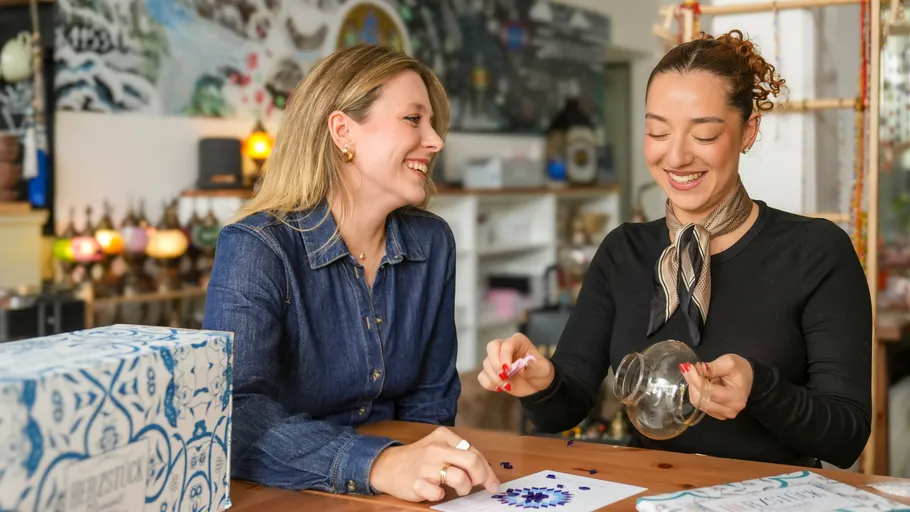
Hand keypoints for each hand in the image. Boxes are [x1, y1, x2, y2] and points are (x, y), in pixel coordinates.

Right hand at [369, 426, 499, 501]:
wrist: (387, 466)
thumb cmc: (419, 459)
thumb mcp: (439, 448)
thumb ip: (459, 454)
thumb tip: (485, 471)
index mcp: (444, 436)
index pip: (474, 453)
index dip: (487, 470)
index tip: (493, 483)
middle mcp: (436, 449)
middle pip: (471, 462)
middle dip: (481, 477)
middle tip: (481, 486)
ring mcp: (426, 465)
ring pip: (458, 477)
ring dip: (464, 488)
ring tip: (458, 489)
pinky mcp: (417, 482)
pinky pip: (437, 492)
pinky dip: (440, 495)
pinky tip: (437, 491)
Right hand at [476, 333, 553, 397]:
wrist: (538, 385)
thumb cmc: (541, 372)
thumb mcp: (542, 369)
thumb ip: (531, 366)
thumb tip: (518, 366)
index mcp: (518, 341)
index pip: (507, 344)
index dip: (505, 356)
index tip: (508, 370)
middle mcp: (505, 347)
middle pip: (491, 347)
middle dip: (495, 364)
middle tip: (504, 377)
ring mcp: (496, 359)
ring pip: (486, 364)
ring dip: (495, 378)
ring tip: (508, 385)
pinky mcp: (491, 372)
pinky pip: (482, 376)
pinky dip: (490, 384)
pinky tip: (501, 387)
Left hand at [682, 354, 753, 419]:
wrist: (747, 377)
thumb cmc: (740, 369)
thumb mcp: (728, 362)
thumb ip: (712, 367)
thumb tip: (696, 370)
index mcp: (735, 398)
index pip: (709, 391)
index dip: (696, 379)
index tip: (688, 367)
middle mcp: (730, 410)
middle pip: (701, 399)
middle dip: (693, 383)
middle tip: (691, 369)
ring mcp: (723, 414)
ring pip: (697, 402)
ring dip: (693, 387)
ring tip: (697, 375)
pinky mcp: (716, 413)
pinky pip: (699, 404)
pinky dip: (696, 392)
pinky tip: (701, 383)